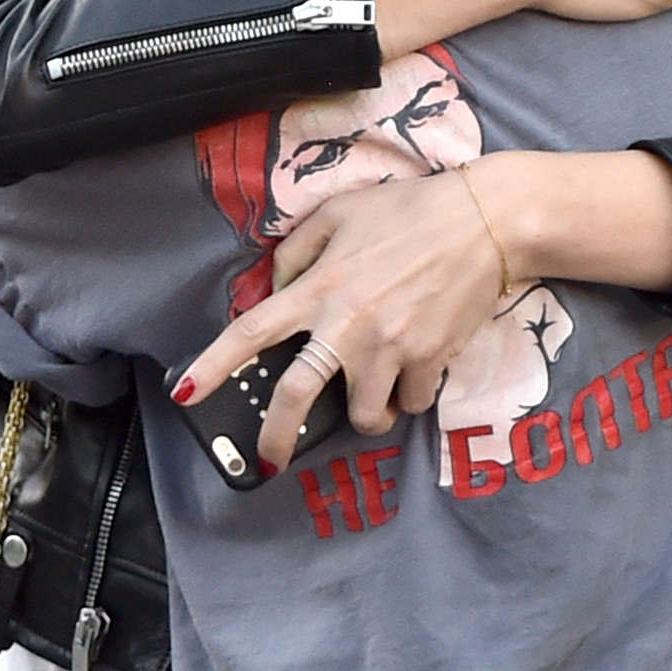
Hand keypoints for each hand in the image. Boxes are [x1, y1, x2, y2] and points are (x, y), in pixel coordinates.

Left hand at [172, 172, 503, 471]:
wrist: (486, 221)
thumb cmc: (410, 211)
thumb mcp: (340, 213)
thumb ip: (297, 251)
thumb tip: (272, 289)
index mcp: (319, 287)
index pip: (252, 331)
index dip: (213, 366)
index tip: (185, 395)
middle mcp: (348, 324)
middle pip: (296, 396)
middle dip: (277, 437)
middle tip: (270, 459)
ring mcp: (390, 347)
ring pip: (363, 415)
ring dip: (365, 416)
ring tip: (372, 401)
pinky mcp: (430, 359)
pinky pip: (411, 402)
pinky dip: (410, 396)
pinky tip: (417, 372)